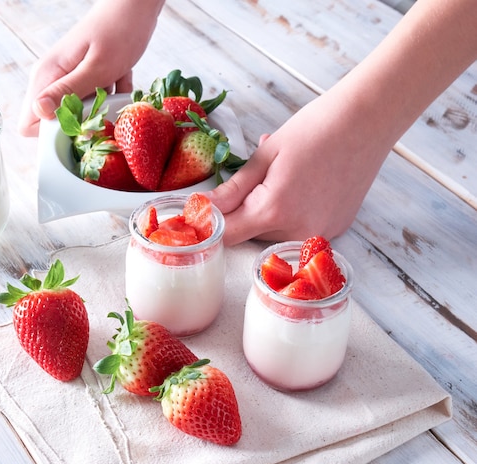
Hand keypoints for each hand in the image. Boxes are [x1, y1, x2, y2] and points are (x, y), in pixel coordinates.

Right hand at [18, 0, 164, 136]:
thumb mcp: (96, 67)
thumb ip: (69, 91)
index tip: (78, 132)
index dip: (53, 135)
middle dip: (80, 126)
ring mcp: (71, 78)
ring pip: (80, 113)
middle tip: (104, 113)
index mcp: (47, 76)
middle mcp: (54, 79)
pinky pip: (97, 101)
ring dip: (101, 112)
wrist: (136, 5)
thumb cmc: (118, 31)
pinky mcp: (88, 77)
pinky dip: (113, 98)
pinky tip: (124, 85)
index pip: (29, 123)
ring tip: (117, 96)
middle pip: (56, 121)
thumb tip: (38, 112)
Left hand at [207, 91, 390, 244]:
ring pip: (274, 234)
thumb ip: (231, 191)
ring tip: (280, 177)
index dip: (211, 225)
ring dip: (268, 211)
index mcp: (274, 212)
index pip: (227, 236)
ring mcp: (320, 233)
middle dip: (243, 212)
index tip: (204, 212)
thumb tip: (203, 209)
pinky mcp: (335, 229)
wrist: (366, 121)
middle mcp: (298, 232)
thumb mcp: (263, 158)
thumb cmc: (313, 130)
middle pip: (251, 235)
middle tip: (254, 178)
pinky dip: (291, 212)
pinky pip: (298, 229)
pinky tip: (300, 185)